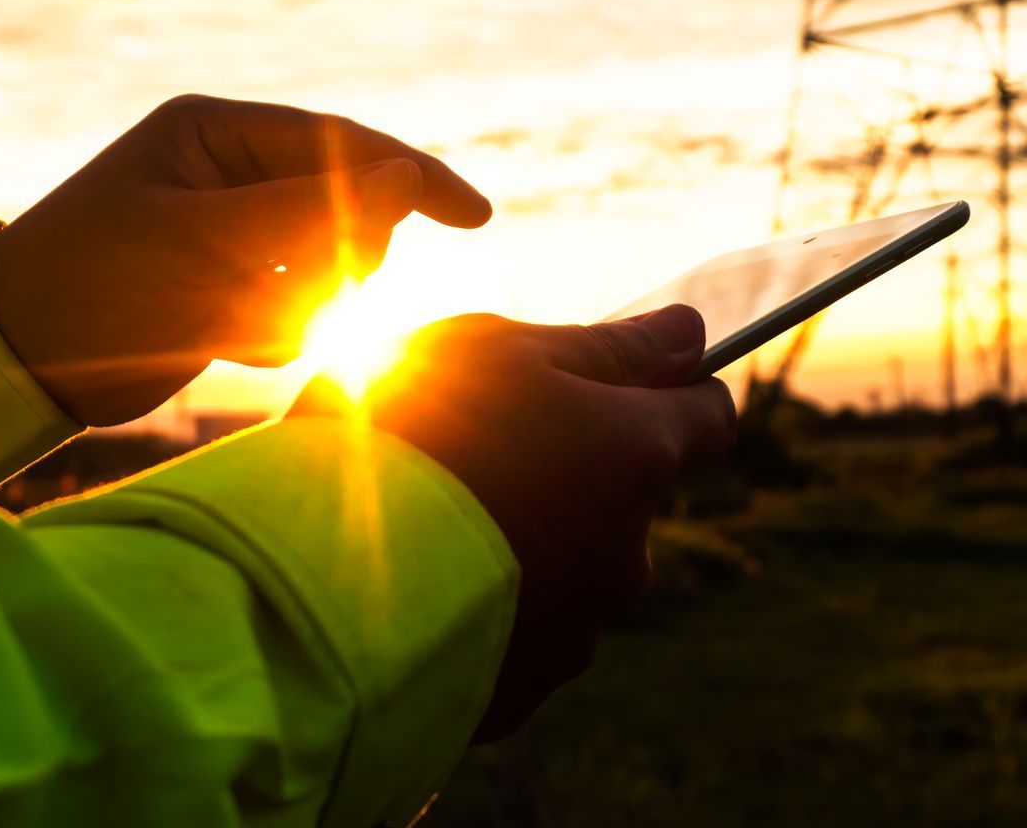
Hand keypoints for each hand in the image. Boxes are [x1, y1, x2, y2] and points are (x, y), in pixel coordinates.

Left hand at [0, 94, 491, 425]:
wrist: (10, 360)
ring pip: (322, 268)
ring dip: (298, 302)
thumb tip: (411, 177)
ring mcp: (227, 235)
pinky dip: (272, 330)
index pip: (342, 143)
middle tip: (312, 288)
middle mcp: (227, 174)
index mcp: (215, 132)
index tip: (475, 218)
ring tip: (236, 318)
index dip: (413, 178)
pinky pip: (290, 310)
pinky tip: (221, 340)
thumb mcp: (204, 240)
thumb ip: (311, 209)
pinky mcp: (221, 290)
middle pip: (345, 207)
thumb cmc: (91, 281)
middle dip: (338, 256)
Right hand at [288, 304, 736, 740]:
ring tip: (429, 523)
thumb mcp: (497, 352)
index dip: (672, 390)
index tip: (619, 380)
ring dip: (526, 543)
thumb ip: (606, 346)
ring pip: (573, 570)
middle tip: (476, 446)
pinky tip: (416, 585)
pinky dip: (485, 608)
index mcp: (636, 454)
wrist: (316, 580)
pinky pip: (518, 636)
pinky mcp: (523, 692)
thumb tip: (688, 333)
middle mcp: (629, 551)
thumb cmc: (406, 435)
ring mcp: (579, 631)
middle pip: (629, 498)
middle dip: (576, 470)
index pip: (710, 417)